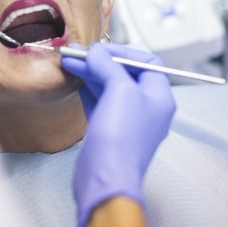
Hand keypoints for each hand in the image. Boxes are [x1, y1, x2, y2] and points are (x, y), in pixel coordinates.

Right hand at [61, 43, 175, 226]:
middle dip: (100, 62)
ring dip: (90, 73)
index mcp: (159, 96)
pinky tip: (76, 81)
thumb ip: (108, 65)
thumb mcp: (120, 90)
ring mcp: (126, 119)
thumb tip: (96, 51)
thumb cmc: (121, 136)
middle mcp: (146, 107)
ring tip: (68, 62)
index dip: (123, 52)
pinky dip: (88, 90)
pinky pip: (100, 102)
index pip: (146, 63)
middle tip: (76, 53)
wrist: (105, 177)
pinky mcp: (109, 129)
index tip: (100, 49)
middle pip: (124, 74)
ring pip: (109, 87)